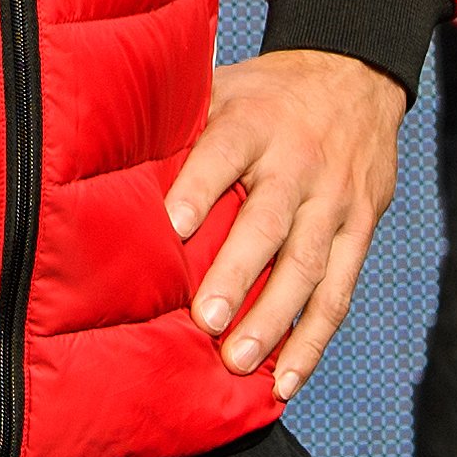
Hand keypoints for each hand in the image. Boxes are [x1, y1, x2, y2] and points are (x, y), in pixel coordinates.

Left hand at [163, 49, 406, 400]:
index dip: (199, 189)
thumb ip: (178, 121)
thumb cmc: (268, 94)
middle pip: (269, 222)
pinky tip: (286, 380)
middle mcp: (298, 162)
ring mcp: (334, 200)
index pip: (225, 153)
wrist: (357, 77)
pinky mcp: (360, 229)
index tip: (173, 228)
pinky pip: (339, 291)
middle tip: (204, 320)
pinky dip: (313, 339)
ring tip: (238, 362)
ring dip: (274, 319)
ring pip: (307, 265)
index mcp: (255, 123)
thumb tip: (95, 152)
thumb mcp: (226, 87)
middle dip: (238, 274)